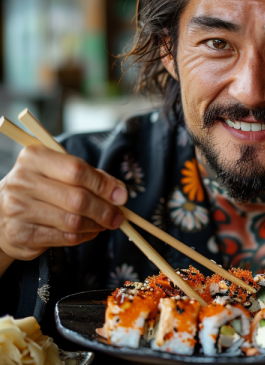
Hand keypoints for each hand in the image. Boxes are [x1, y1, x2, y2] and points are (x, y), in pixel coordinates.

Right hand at [0, 145, 127, 262]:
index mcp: (35, 157)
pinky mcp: (20, 234)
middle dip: (105, 209)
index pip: (77, 170)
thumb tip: (120, 192)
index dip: (104, 185)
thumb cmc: (42, 187)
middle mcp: (22, 181)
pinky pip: (64, 237)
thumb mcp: (62, 172)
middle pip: (77, 198)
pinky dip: (84, 236)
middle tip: (118, 216)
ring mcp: (18, 209)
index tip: (121, 196)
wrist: (3, 213)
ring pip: (72, 221)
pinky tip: (90, 231)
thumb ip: (92, 177)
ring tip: (105, 223)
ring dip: (96, 224)